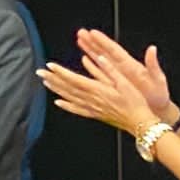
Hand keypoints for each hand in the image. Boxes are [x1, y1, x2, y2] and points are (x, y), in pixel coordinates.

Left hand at [39, 51, 158, 134]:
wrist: (139, 122)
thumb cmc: (135, 102)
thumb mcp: (125, 82)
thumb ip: (111, 70)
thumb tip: (100, 57)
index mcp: (98, 89)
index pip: (74, 79)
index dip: (61, 72)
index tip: (50, 66)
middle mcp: (92, 99)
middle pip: (68, 88)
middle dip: (53, 79)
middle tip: (40, 72)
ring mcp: (92, 108)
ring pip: (69, 98)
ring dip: (56, 90)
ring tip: (46, 82)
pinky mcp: (95, 114)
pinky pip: (77, 110)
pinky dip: (66, 106)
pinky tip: (58, 103)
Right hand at [73, 29, 172, 121]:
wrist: (158, 109)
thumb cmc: (159, 95)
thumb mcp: (158, 79)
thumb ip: (153, 64)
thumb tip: (152, 49)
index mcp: (131, 66)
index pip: (114, 50)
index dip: (103, 41)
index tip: (93, 33)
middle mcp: (122, 68)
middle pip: (104, 51)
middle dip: (92, 41)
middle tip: (81, 32)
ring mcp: (118, 75)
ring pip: (100, 59)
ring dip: (90, 50)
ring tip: (80, 40)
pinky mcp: (115, 83)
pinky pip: (100, 72)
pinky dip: (92, 65)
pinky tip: (85, 59)